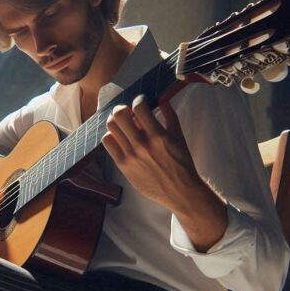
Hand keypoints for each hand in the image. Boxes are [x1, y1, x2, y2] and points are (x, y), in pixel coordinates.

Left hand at [101, 95, 227, 250]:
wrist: (179, 191)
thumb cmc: (182, 164)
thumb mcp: (179, 137)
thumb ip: (170, 116)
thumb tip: (162, 99)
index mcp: (158, 135)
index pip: (139, 107)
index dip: (139, 100)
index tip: (141, 102)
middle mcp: (142, 144)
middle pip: (119, 115)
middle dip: (122, 108)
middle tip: (127, 112)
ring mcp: (130, 155)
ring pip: (111, 127)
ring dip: (116, 121)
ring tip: (122, 124)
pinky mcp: (123, 165)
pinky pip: (107, 143)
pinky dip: (111, 136)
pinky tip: (119, 138)